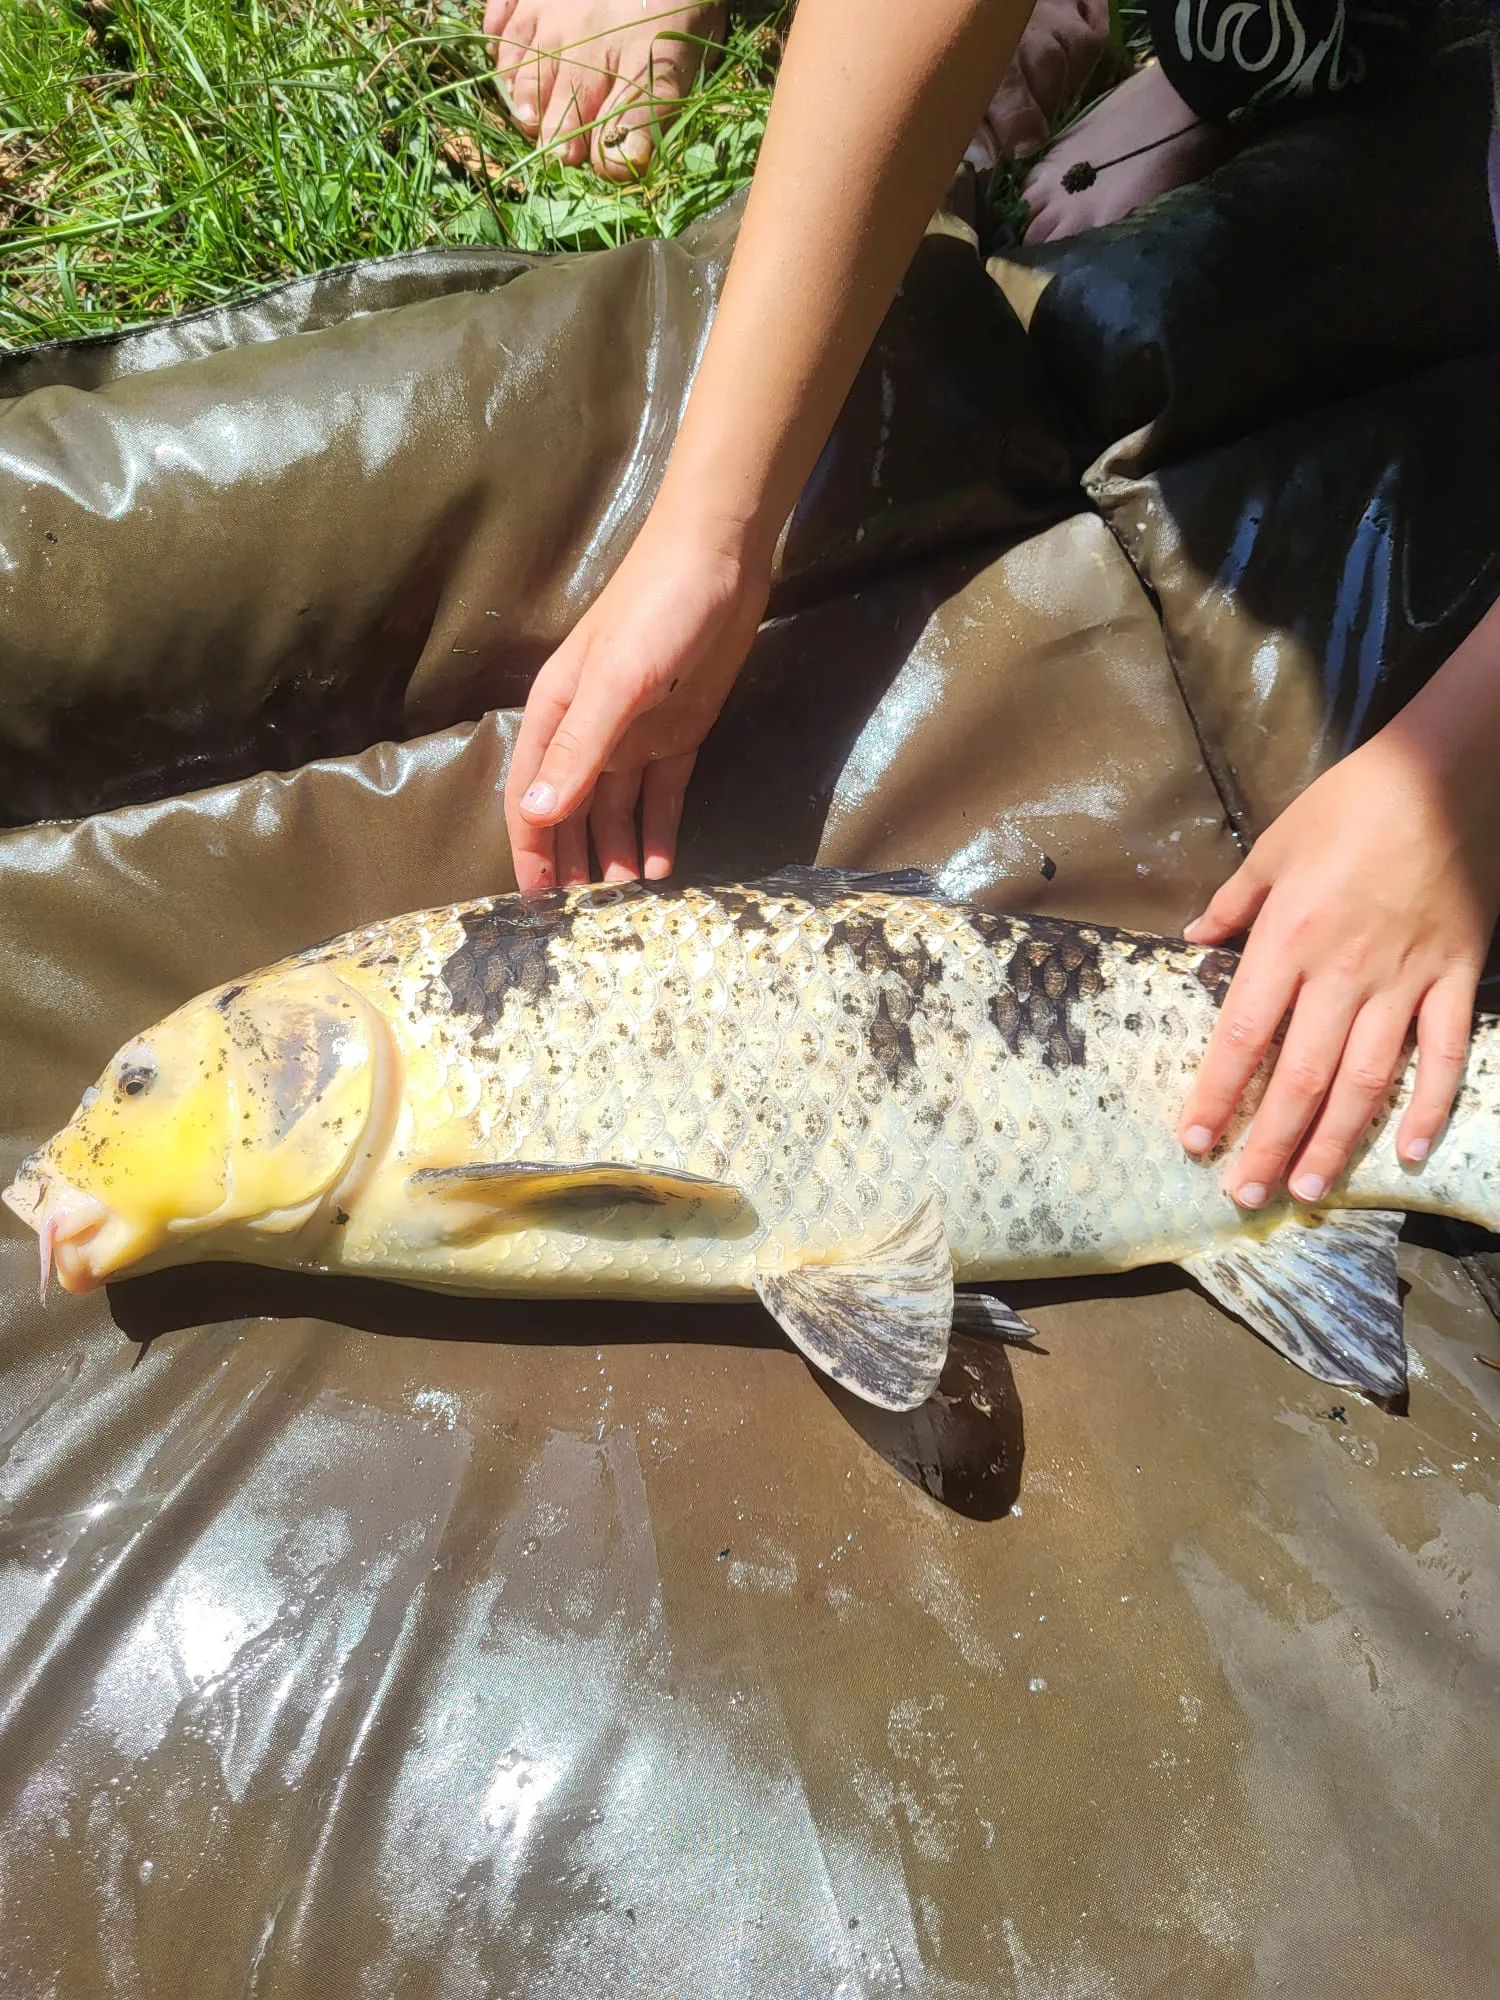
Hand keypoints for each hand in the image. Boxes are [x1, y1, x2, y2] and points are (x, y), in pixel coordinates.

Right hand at [503, 512, 768, 890]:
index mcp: (556, 715)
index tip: (536, 905)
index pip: (531, 797)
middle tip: (584, 920)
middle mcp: (589, 732)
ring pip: (616, 811)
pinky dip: (660, 831)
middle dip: (573, 863)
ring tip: (628, 905)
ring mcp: (635, 734)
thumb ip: (577, 751)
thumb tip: (534, 814)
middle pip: (571, 813)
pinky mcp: (679, 733)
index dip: (531, 852)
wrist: (721, 559)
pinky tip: (664, 868)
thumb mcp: (614, 683)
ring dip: (617, 854)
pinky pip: (662, 796)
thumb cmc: (654, 610)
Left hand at [1178, 727, 1499, 1205]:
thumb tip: (1192, 939)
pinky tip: (1413, 1150)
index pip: (1241, 1036)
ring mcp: (1403, 979)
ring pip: (1365, 1080)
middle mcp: (1341, 972)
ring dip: (1336, 1141)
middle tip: (1246, 1194)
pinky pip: (1443, 1054)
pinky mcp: (1455, 975)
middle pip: (1299, 1077)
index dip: (1217, 1094)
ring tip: (1309, 1188)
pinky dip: (1430, 1104)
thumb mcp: (1273, 844)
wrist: (1444, 773)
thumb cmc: (1351, 802)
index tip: (1195, 1140)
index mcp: (1286, 940)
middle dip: (1269, 1141)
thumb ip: (1233, 902)